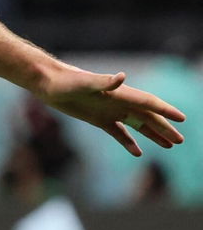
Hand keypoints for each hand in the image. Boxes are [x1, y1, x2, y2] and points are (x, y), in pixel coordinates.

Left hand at [38, 69, 186, 156]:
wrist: (47, 82)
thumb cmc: (65, 81)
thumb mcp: (84, 83)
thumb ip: (104, 81)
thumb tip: (123, 76)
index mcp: (119, 94)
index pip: (148, 103)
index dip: (165, 111)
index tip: (182, 119)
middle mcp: (117, 102)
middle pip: (147, 116)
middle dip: (164, 127)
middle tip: (181, 140)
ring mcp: (109, 111)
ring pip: (137, 125)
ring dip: (152, 134)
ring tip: (169, 145)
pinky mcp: (97, 119)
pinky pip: (118, 132)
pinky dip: (128, 141)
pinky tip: (137, 152)